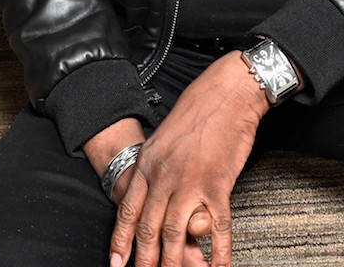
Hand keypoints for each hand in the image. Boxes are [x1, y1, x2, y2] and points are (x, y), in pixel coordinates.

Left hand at [109, 51, 269, 266]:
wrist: (227, 93)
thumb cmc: (198, 110)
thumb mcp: (164, 138)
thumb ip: (156, 167)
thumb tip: (153, 192)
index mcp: (148, 163)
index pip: (128, 211)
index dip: (121, 241)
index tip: (116, 263)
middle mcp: (164, 176)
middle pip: (148, 228)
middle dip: (144, 260)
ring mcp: (190, 182)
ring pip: (174, 233)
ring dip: (173, 262)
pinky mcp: (217, 184)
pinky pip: (216, 227)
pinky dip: (217, 252)